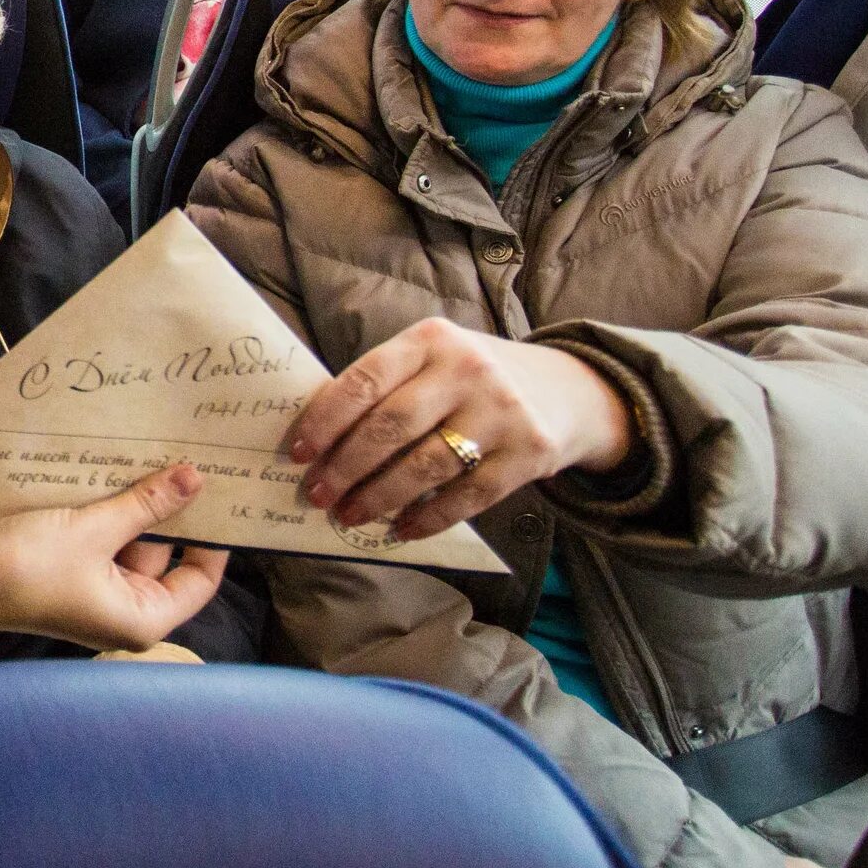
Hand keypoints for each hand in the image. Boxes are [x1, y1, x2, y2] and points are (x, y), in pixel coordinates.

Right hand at [0, 464, 228, 651]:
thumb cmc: (31, 567)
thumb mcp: (95, 529)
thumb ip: (147, 503)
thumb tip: (195, 478)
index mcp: (141, 616)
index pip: (200, 579)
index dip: (213, 538)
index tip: (222, 493)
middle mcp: (123, 606)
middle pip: (163, 553)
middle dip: (168, 511)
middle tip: (187, 459)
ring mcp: (94, 585)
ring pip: (129, 538)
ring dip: (133, 503)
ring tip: (150, 454)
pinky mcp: (70, 565)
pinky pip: (101, 534)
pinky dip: (106, 508)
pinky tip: (112, 468)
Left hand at [286, 318, 633, 542]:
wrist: (569, 390)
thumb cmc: (473, 378)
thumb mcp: (434, 359)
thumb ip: (387, 385)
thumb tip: (318, 438)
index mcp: (431, 339)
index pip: (365, 379)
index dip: (325, 420)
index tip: (298, 453)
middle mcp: (467, 370)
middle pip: (391, 426)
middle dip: (346, 466)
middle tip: (319, 494)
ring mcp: (502, 412)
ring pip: (425, 466)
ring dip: (380, 496)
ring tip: (351, 514)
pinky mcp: (529, 453)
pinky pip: (467, 496)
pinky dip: (428, 517)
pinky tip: (401, 528)